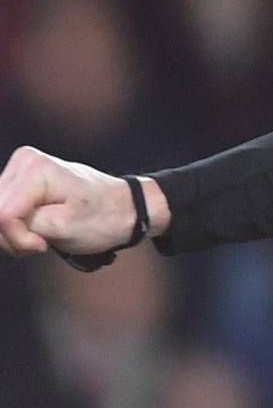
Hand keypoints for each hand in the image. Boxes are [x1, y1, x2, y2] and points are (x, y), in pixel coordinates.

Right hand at [0, 148, 162, 256]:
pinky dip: (18, 227)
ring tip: (44, 237)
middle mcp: (23, 162)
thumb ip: (21, 226)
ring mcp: (21, 169)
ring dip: (15, 234)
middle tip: (43, 243)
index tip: (43, 245)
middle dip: (14, 237)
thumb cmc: (102, 218)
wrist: (125, 208)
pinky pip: (4, 210)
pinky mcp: (21, 181)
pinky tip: (38, 230)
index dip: (18, 238)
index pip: (2, 214)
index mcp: (34, 169)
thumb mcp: (62, 228)